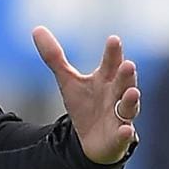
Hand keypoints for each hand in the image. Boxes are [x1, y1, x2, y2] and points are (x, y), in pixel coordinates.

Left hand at [32, 27, 138, 164]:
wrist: (90, 140)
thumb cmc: (85, 105)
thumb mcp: (67, 81)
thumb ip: (54, 56)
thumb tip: (36, 28)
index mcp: (106, 79)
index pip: (111, 62)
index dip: (113, 52)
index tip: (113, 39)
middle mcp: (117, 94)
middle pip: (123, 82)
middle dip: (126, 74)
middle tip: (128, 64)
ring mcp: (121, 115)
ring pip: (129, 106)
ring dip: (131, 100)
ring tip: (132, 92)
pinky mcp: (119, 136)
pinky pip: (125, 134)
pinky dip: (126, 132)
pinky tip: (125, 130)